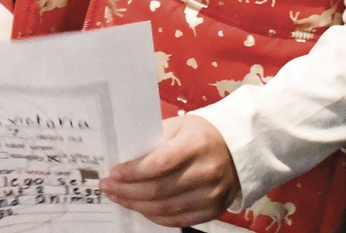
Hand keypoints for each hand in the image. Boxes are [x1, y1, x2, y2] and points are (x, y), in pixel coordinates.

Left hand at [99, 115, 239, 227]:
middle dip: (128, 191)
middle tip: (108, 187)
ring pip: (167, 208)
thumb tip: (125, 156)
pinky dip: (156, 217)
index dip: (133, 171)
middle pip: (159, 189)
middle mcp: (205, 172)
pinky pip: (179, 219)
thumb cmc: (200, 133)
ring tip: (119, 198)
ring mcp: (211, 194)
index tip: (113, 173)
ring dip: (137, 205)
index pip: (159, 163)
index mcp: (195, 145)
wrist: (238, 148)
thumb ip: (155, 139)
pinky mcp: (214, 210)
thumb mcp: (179, 125)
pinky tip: (140, 209)